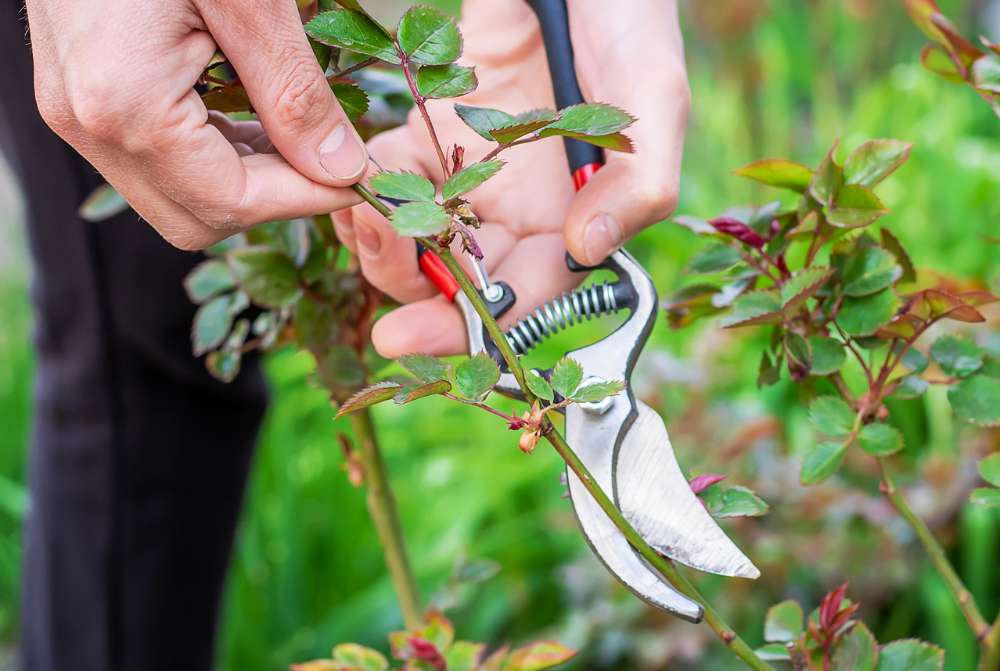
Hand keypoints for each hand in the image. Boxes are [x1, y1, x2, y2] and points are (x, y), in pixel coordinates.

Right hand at [26, 0, 367, 249]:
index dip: (306, 199)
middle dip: (274, 199)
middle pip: (197, 218)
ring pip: (176, 196)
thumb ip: (293, 94)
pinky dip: (213, 155)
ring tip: (298, 136)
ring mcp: (74, 111)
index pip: (231, 203)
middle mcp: (86, 123)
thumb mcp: (250, 0)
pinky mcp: (79, 95)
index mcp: (123, 103)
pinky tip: (253, 120)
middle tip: (330, 160)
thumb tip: (341, 170)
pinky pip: (156, 160)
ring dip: (246, 179)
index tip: (360, 179)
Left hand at [334, 0, 688, 357]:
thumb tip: (589, 249)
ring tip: (362, 220)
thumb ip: (638, 177)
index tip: (414, 340)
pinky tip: (355, 182)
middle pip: (466, 283)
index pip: (532, 296)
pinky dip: (370, 187)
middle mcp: (524, 207)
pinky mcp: (435, 131)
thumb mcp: (650, 89)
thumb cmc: (625, 13)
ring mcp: (475, 173)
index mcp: (580, 215)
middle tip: (382, 302)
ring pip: (421, 242)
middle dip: (419, 297)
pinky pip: (394, 179)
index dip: (479, 331)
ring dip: (386, 245)